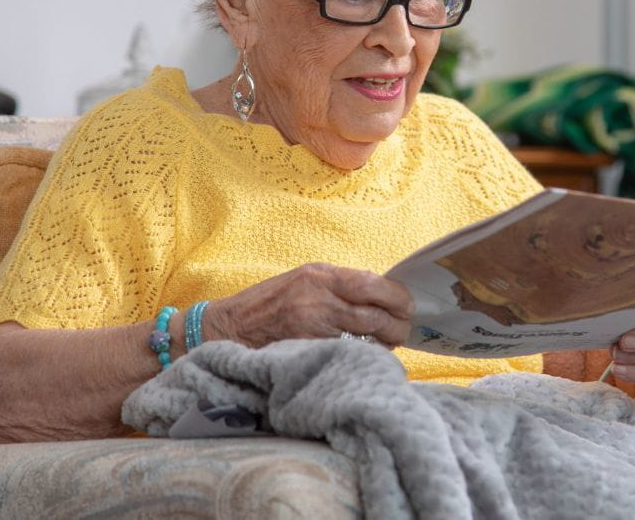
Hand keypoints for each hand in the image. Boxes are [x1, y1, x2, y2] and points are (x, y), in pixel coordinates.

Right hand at [203, 262, 414, 348]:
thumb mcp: (303, 282)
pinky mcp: (305, 349)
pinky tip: (362, 360)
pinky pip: (345, 355)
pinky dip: (359, 358)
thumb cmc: (268, 305)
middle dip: (398, 325)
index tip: (408, 306)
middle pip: (376, 312)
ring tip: (386, 346)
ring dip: (383, 344)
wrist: (226, 328)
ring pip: (366, 337)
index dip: (398, 297)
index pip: (373, 283)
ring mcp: (311, 325)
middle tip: (403, 332)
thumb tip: (380, 296)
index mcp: (320, 275)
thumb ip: (337, 286)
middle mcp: (317, 296)